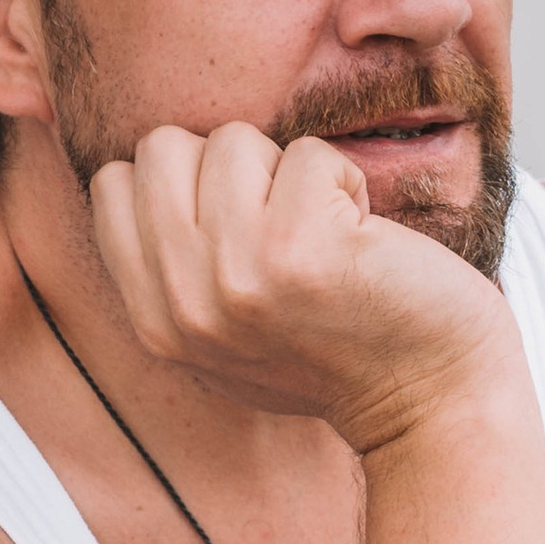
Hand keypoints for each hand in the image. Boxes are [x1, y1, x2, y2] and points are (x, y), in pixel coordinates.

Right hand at [89, 121, 517, 452]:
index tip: (242, 232)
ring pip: (232, 140)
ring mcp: (237, 277)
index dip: (184, 182)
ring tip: (327, 237)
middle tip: (286, 228)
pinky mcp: (301, 251)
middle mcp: (182, 304)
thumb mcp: (226, 328)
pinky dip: (346, 183)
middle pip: (161, 148)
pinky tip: (363, 242)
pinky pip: (308, 154)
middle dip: (232, 168)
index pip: (115, 185)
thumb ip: (174, 263)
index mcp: (155, 321)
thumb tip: (139, 164)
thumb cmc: (339, 350)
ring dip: (292, 173)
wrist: (429, 403)